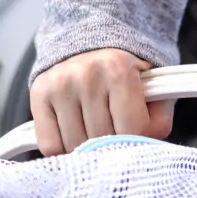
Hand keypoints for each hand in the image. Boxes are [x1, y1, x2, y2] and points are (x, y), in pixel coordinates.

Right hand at [29, 49, 174, 154]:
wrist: (91, 46)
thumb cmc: (126, 75)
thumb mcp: (154, 90)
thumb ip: (157, 121)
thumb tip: (141, 150)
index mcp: (119, 70)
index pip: (132, 132)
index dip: (137, 140)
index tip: (135, 131)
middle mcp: (86, 75)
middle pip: (102, 142)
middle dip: (111, 147)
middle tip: (114, 132)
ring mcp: (59, 85)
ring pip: (75, 147)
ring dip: (86, 151)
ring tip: (95, 131)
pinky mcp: (39, 95)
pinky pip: (50, 145)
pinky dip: (63, 149)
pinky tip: (73, 133)